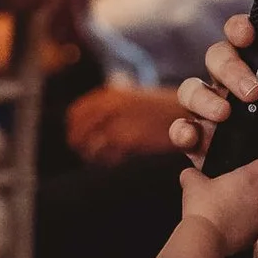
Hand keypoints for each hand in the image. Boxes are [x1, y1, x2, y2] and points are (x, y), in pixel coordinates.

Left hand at [66, 85, 186, 166]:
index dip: (73, 129)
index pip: (75, 114)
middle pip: (77, 133)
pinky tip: (119, 160)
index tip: (77, 138)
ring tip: (103, 158)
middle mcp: (109, 107)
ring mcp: (118, 124)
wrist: (185, 113)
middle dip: (79, 146)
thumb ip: (110, 106)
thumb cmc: (160, 108)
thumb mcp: (132, 97)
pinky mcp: (129, 141)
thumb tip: (87, 124)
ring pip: (89, 148)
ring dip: (94, 156)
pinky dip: (110, 161)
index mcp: (108, 95)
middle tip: (87, 154)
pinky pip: (109, 157)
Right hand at [170, 19, 257, 221]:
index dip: (239, 30)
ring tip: (225, 115)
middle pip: (215, 60)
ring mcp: (218, 119)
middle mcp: (237, 92)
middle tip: (252, 93)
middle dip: (228, 68)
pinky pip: (182, 133)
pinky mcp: (205, 149)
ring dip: (203, 98)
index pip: (245, 41)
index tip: (247, 35)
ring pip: (192, 92)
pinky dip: (181, 131)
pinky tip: (194, 136)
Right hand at [178, 153, 257, 257]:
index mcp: (250, 177)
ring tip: (243, 207)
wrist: (206, 237)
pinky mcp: (257, 233)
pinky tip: (237, 224)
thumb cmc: (203, 206)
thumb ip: (192, 174)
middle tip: (254, 186)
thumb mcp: (192, 183)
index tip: (257, 167)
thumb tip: (189, 174)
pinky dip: (252, 223)